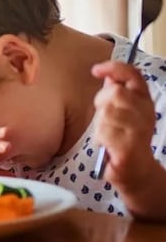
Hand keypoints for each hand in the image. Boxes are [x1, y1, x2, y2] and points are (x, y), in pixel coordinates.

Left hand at [92, 60, 155, 189]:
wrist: (138, 173)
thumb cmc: (125, 139)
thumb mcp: (122, 112)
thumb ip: (116, 92)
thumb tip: (107, 75)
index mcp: (144, 100)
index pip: (133, 74)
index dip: (114, 68)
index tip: (96, 70)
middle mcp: (146, 113)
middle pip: (115, 92)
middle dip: (101, 101)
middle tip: (104, 117)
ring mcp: (140, 130)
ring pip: (107, 113)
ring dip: (100, 124)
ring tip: (108, 134)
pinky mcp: (129, 148)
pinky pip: (104, 133)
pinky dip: (100, 139)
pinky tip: (108, 146)